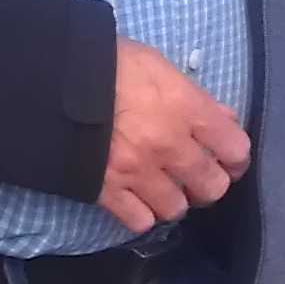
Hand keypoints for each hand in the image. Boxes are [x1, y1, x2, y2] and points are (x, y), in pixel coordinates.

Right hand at [98, 39, 251, 236]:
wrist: (48, 80)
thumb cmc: (105, 62)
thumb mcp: (156, 65)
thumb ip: (194, 95)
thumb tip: (224, 119)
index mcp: (184, 108)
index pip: (235, 147)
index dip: (236, 157)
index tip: (228, 158)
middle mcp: (168, 145)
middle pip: (212, 186)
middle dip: (209, 183)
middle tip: (197, 176)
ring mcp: (138, 171)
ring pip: (177, 208)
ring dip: (174, 199)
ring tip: (163, 187)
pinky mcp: (108, 191)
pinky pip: (140, 221)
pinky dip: (141, 213)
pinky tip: (136, 199)